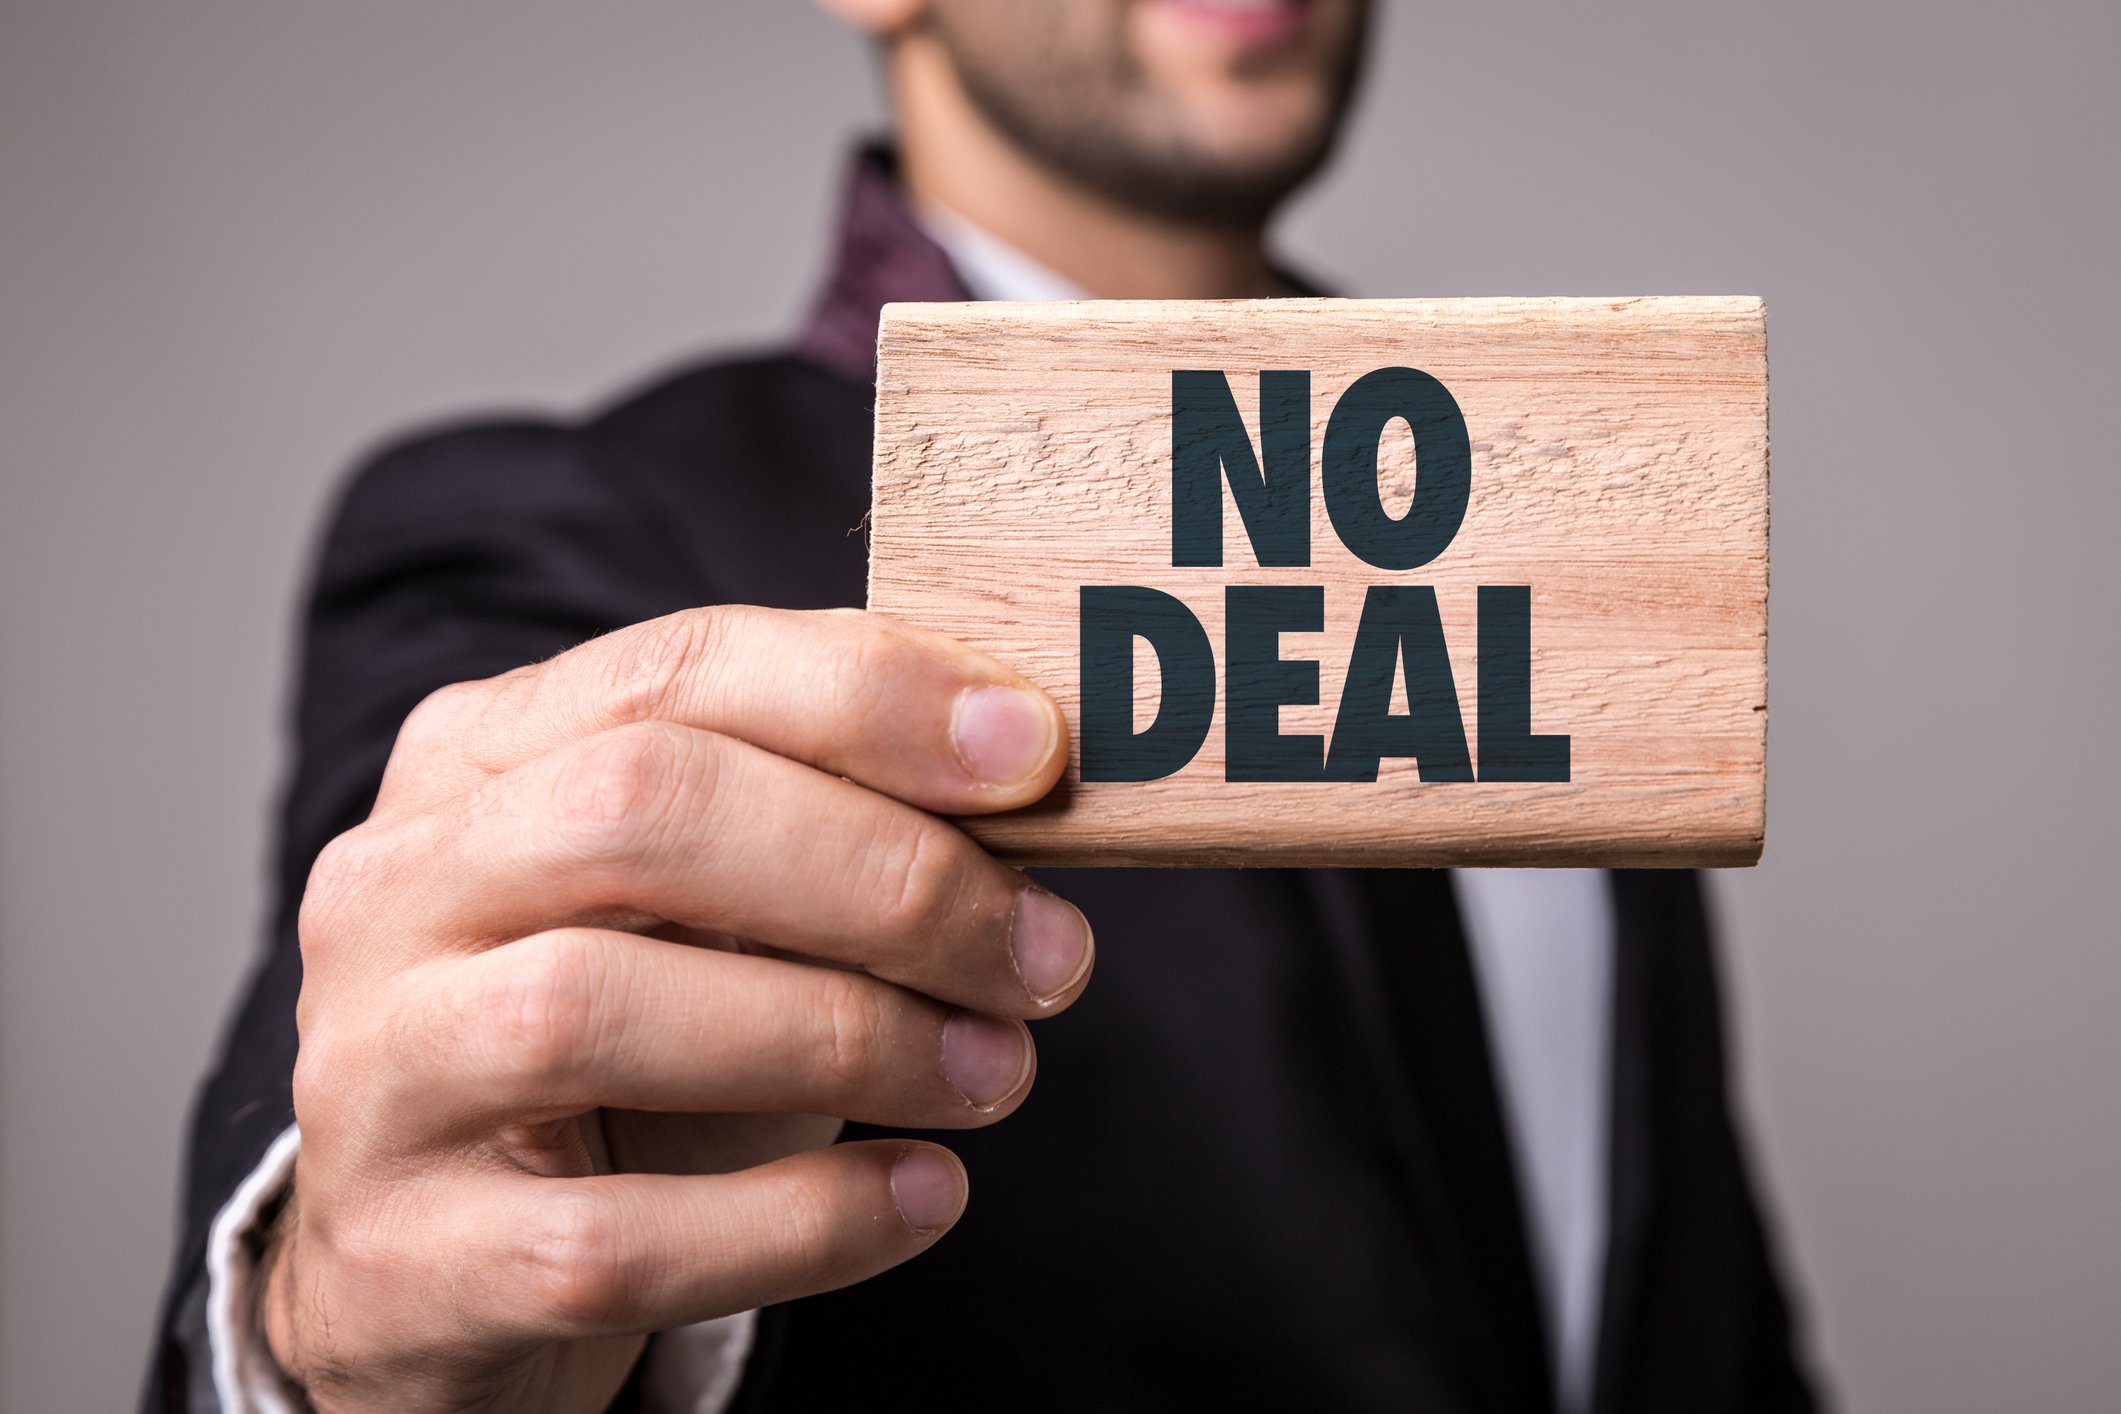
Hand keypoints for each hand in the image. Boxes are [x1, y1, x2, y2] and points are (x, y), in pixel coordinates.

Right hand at [259, 607, 1091, 1411]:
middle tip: (1044, 955)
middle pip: (639, 813)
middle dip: (882, 875)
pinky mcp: (412, 1259)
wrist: (443, 1266)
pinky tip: (923, 1195)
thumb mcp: (700, 903)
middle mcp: (397, 890)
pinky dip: (801, 1222)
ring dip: (849, 1037)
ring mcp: (378, 1073)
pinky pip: (616, 1239)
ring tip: (996, 1073)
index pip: (678, 669)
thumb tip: (1031, 783)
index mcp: (480, 757)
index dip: (871, 701)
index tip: (1035, 755)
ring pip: (594, 1012)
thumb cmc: (622, 1045)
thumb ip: (823, 819)